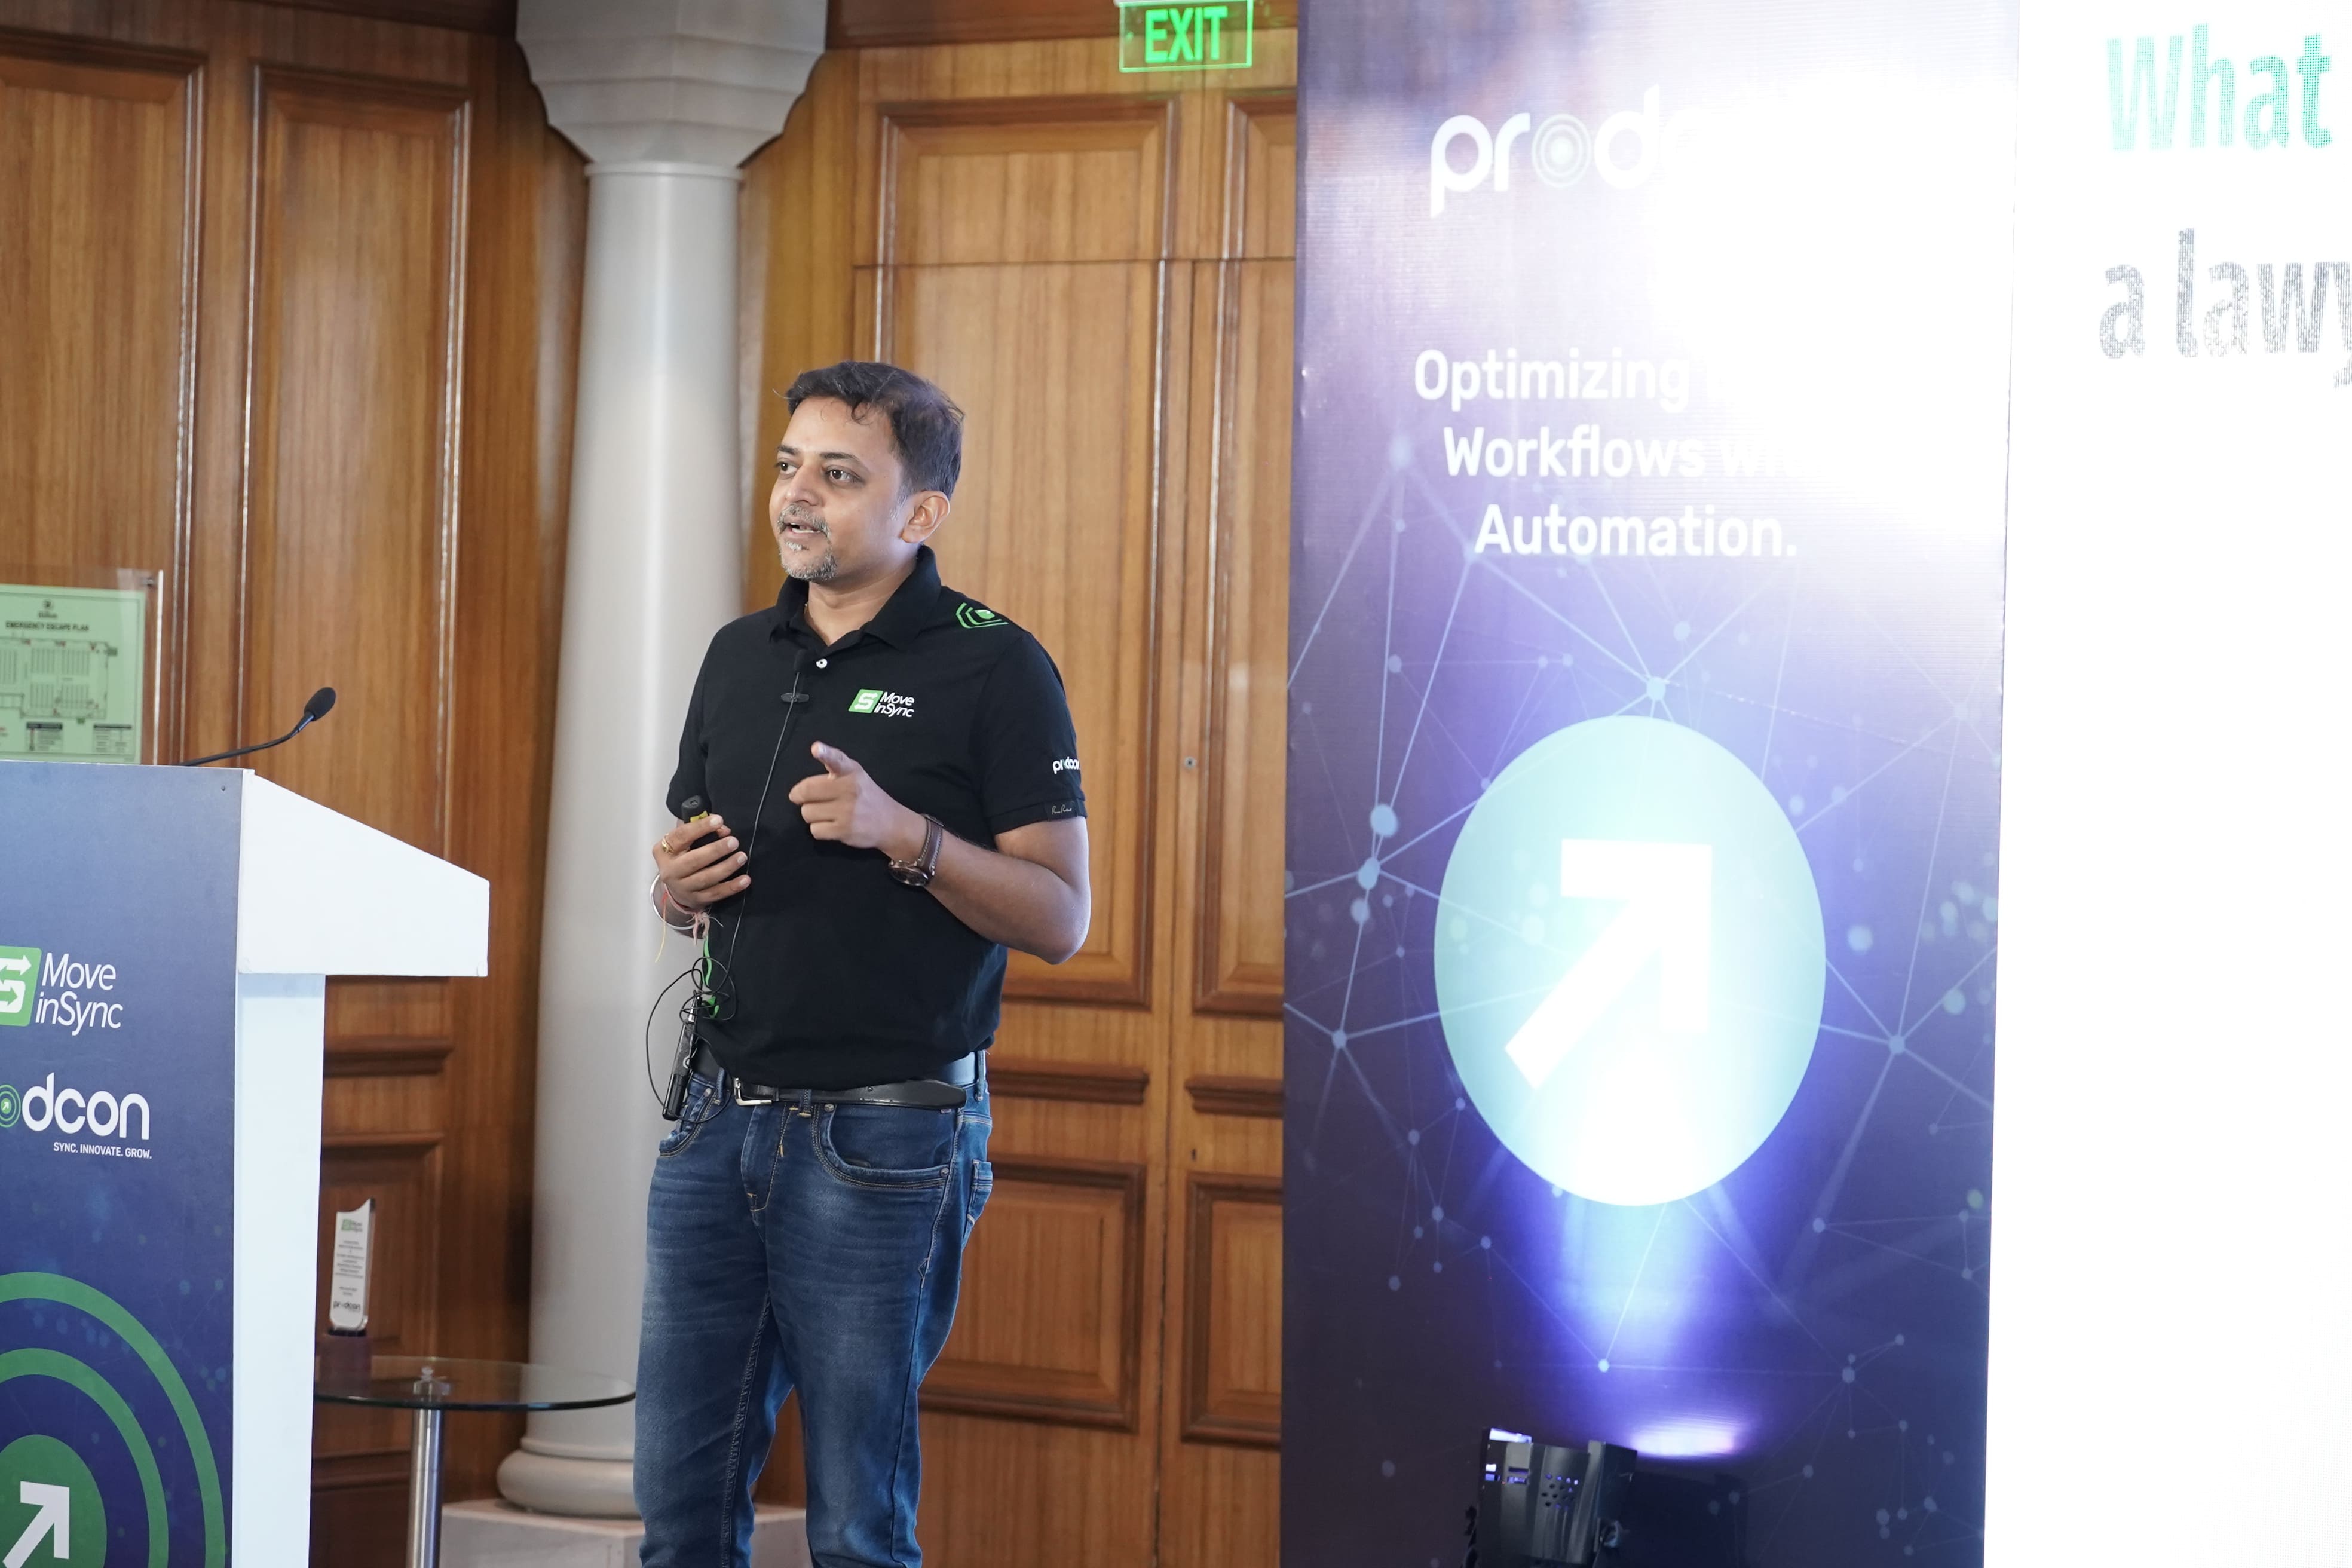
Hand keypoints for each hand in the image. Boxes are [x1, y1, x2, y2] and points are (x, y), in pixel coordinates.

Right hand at [652, 814, 747, 912]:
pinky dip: (731, 887)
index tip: (718, 820)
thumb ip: (700, 831)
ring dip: (726, 867)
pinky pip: (716, 893)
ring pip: (706, 878)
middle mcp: (670, 870)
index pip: (681, 836)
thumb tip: (723, 829)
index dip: (700, 827)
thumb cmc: (682, 858)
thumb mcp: (684, 842)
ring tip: (741, 857)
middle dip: (716, 850)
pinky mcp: (696, 899)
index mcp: (664, 851)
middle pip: (693, 860)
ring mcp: (682, 887)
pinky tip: (744, 880)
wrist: (676, 888)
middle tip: (734, 842)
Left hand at [789, 743, 922, 857]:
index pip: (837, 760)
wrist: (890, 823)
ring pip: (807, 813)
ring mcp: (847, 812)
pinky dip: (819, 829)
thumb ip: (833, 769)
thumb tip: (803, 779)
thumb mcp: (855, 775)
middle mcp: (849, 789)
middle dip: (802, 797)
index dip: (825, 753)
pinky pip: (815, 830)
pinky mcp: (844, 831)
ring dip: (812, 815)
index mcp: (851, 772)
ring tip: (828, 813)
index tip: (817, 748)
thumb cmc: (866, 796)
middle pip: (805, 792)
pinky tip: (833, 826)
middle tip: (812, 799)